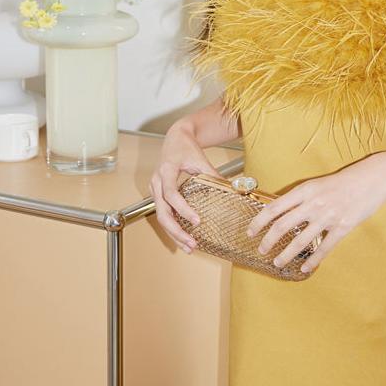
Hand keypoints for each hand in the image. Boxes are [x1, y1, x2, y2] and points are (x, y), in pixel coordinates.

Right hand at [149, 122, 219, 254]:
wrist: (175, 138)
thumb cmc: (186, 147)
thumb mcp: (200, 159)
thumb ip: (212, 174)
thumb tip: (230, 189)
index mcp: (166, 171)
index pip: (171, 194)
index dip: (183, 209)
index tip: (197, 221)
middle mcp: (156, 181)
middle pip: (162, 211)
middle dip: (176, 230)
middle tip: (192, 243)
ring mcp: (155, 189)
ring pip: (161, 216)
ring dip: (173, 233)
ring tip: (189, 247)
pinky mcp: (157, 194)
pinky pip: (163, 214)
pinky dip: (172, 227)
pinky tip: (182, 238)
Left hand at [245, 154, 385, 272]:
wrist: (373, 177)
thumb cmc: (344, 180)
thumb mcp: (318, 183)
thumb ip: (301, 197)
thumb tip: (282, 211)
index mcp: (305, 190)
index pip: (274, 207)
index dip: (259, 221)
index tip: (250, 232)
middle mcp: (313, 203)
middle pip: (282, 226)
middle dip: (268, 241)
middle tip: (261, 250)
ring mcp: (328, 216)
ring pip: (300, 241)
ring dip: (286, 254)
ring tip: (277, 263)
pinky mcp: (342, 227)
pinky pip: (324, 248)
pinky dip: (312, 260)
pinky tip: (305, 268)